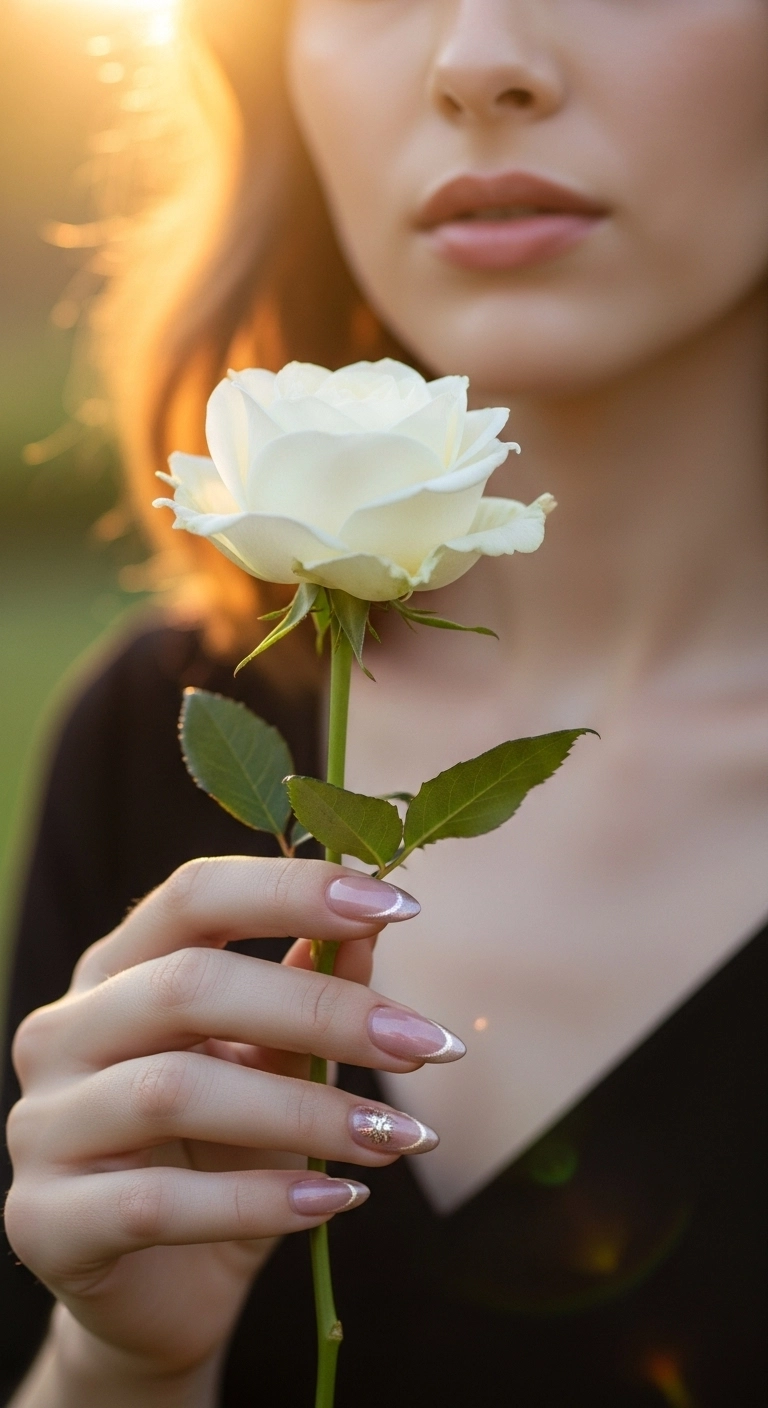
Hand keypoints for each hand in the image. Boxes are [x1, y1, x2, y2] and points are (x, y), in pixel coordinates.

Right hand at [5, 857, 463, 1397]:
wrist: (162, 1294)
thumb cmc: (224, 1155)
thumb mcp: (277, 1064)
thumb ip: (312, 990)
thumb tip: (375, 922)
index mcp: (116, 970)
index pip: (194, 896)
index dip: (293, 891)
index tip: (399, 908)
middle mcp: (64, 1032)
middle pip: (188, 986)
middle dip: (322, 1011)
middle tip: (426, 1045)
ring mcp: (43, 1126)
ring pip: (175, 1092)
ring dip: (306, 1112)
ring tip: (398, 1137)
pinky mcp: (45, 1222)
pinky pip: (157, 1204)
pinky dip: (259, 1201)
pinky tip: (338, 1200)